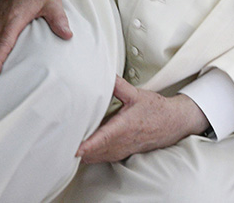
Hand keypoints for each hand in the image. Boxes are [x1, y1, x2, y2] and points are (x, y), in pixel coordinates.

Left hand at [76, 76, 209, 163]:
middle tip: (60, 140)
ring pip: (95, 157)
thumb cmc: (156, 110)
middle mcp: (121, 142)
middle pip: (92, 152)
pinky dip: (91, 154)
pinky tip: (85, 146)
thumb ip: (118, 86)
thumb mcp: (137, 94)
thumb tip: (104, 75)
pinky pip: (101, 158)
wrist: (174, 123)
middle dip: (76, 148)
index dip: (86, 145)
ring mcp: (121, 150)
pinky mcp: (121, 154)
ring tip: (69, 142)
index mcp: (123, 127)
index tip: (72, 148)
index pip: (101, 139)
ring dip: (83, 153)